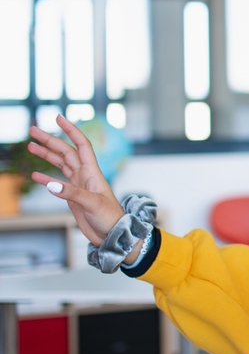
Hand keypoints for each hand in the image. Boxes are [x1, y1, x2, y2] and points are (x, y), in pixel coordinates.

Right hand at [27, 116, 125, 246]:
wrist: (112, 235)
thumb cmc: (110, 217)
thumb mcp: (92, 204)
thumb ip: (72, 193)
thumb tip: (50, 185)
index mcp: (92, 172)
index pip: (81, 145)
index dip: (70, 131)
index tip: (58, 118)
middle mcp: (85, 175)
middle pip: (66, 152)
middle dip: (50, 140)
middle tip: (33, 130)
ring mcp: (79, 185)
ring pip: (60, 164)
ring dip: (46, 155)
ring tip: (31, 146)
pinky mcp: (73, 197)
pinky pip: (57, 183)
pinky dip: (45, 178)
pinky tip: (35, 175)